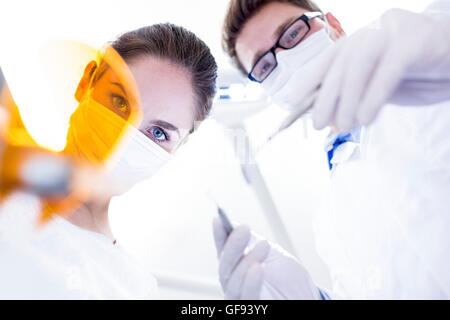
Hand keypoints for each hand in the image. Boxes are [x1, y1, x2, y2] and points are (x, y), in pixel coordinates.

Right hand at [213, 217, 320, 299]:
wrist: (305, 299)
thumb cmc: (289, 280)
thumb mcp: (272, 254)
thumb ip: (253, 243)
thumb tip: (234, 225)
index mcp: (236, 268)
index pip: (223, 251)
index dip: (219, 237)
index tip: (219, 220)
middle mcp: (234, 285)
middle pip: (225, 267)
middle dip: (232, 246)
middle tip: (243, 229)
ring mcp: (240, 298)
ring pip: (233, 283)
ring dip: (246, 262)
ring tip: (263, 245)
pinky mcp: (251, 307)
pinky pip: (247, 299)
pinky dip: (250, 283)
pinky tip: (258, 268)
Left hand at [312, 8, 449, 131]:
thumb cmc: (420, 75)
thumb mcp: (379, 88)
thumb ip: (356, 95)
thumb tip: (328, 117)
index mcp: (360, 40)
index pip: (328, 60)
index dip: (308, 81)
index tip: (291, 104)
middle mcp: (372, 30)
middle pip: (340, 64)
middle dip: (326, 98)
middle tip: (320, 125)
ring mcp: (393, 30)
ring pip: (359, 64)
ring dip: (347, 100)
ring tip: (344, 126)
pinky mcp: (415, 39)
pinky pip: (388, 69)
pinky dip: (373, 96)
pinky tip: (366, 117)